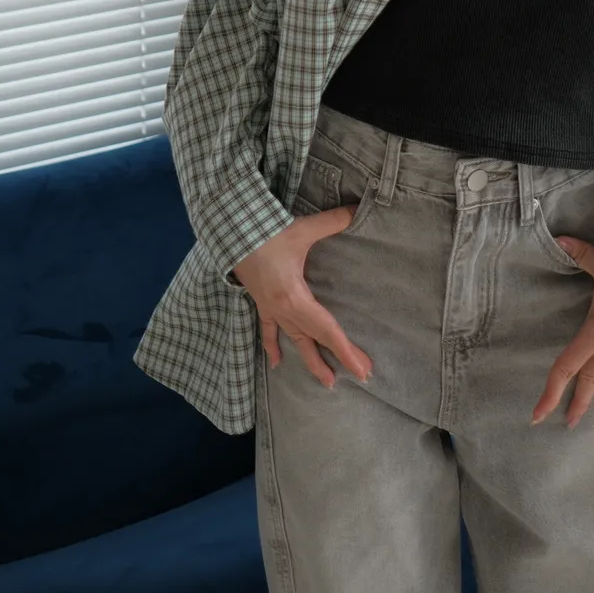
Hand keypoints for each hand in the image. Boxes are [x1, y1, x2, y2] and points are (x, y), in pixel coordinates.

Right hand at [233, 206, 373, 390]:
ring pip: (295, 341)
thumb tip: (356, 210)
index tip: (363, 369)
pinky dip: (273, 346)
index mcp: (294, 297)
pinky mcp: (262, 304)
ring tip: (328, 382)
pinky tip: (276, 363)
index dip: (346, 351)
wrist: (231, 234)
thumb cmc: (267, 233)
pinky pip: (269, 331)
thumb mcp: (302, 229)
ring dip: (311, 360)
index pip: (326, 330)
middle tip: (360, 377)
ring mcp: (271, 310)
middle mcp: (283, 310)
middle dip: (338, 359)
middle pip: (315, 340)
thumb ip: (333, 221)